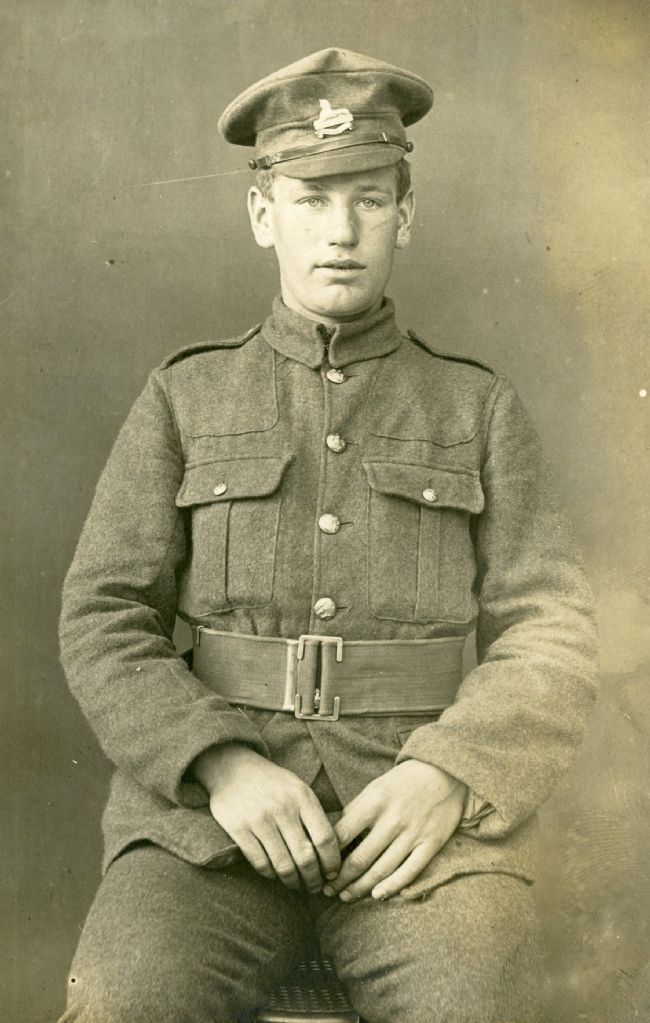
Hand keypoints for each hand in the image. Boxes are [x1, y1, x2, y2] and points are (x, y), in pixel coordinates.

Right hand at [193, 744, 340, 891]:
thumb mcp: (298, 789)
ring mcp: (259, 819)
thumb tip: (332, 852)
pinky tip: (274, 875)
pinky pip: (260, 863)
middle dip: (314, 879)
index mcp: (302, 797)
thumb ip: (314, 815)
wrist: (233, 767)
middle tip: (315, 887)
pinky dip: (270, 874)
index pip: (325, 838)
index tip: (333, 873)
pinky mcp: (238, 828)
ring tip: (296, 885)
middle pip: (306, 857)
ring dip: (292, 882)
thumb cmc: (272, 783)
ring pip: (283, 865)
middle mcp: (282, 808)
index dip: (332, 862)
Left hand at [323, 760, 465, 901]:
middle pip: (360, 858)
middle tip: (328, 891)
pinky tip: (377, 895)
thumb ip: (355, 812)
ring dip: (361, 887)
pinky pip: (409, 871)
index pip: (343, 834)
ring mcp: (413, 833)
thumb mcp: (374, 788)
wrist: (443, 772)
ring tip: (346, 897)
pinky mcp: (431, 843)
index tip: (320, 867)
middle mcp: (393, 819)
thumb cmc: (402, 782)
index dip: (328, 856)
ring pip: (382, 869)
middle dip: (341, 880)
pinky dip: (392, 886)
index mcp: (374, 802)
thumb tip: (332, 838)